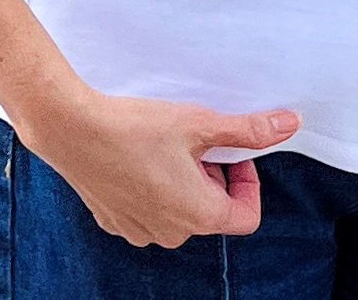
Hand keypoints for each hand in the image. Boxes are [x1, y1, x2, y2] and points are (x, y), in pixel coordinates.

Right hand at [19, 83, 300, 249]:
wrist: (69, 127)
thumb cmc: (133, 126)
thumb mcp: (197, 123)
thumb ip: (246, 130)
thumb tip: (288, 124)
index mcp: (199, 214)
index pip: (247, 215)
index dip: (248, 181)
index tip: (230, 151)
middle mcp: (172, 233)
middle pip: (211, 210)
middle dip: (211, 176)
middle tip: (192, 140)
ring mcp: (140, 230)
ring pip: (179, 211)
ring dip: (181, 183)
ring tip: (162, 147)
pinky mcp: (114, 221)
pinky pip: (146, 211)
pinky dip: (150, 188)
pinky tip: (135, 158)